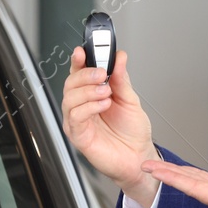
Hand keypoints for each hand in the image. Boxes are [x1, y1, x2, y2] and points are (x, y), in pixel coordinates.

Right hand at [61, 46, 156, 205]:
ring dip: (88, 91)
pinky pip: (74, 117)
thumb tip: (119, 57)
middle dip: (85, 74)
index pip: (79, 72)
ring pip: (69, 98)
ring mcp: (78, 121)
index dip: (78, 60)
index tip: (83, 50)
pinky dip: (89, 107)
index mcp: (92, 94)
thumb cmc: (132, 132)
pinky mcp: (78, 135)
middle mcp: (82, 106)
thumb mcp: (130, 99)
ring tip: (106, 92)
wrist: (139, 156)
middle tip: (101, 73)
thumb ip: (121, 79)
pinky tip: (103, 105)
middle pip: (70, 83)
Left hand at [139, 159, 207, 207]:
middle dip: (168, 177)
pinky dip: (197, 180)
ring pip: (201, 188)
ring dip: (179, 178)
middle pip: (193, 189)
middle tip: (146, 164)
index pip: (199, 190)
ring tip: (160, 168)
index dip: (175, 179)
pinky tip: (191, 176)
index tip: (155, 170)